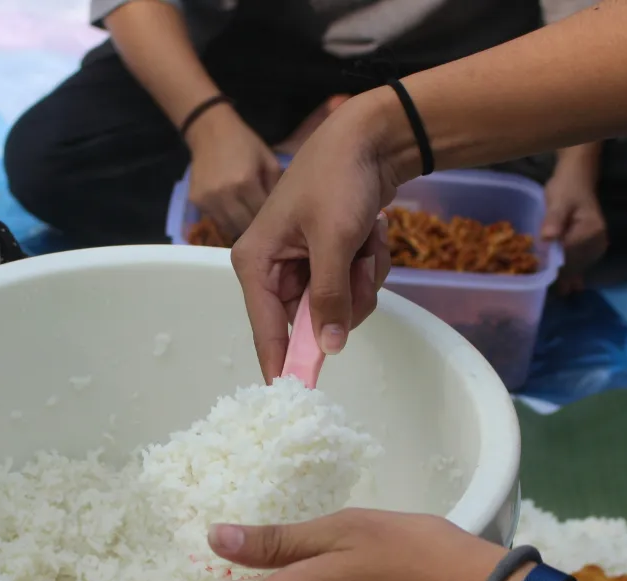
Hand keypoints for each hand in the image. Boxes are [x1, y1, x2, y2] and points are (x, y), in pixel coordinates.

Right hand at [186, 108, 282, 238]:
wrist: (210, 131)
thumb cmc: (244, 143)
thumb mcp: (268, 159)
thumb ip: (275, 186)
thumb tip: (281, 211)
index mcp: (245, 182)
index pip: (261, 214)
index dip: (270, 217)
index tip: (275, 217)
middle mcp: (225, 194)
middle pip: (245, 226)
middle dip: (255, 225)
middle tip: (262, 221)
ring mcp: (208, 200)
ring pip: (229, 228)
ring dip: (240, 225)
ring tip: (246, 215)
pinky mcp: (196, 202)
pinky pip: (216, 220)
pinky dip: (226, 218)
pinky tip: (231, 207)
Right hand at [231, 96, 394, 380]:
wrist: (371, 137)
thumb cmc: (339, 179)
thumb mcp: (333, 241)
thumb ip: (329, 298)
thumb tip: (327, 349)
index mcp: (255, 263)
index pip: (265, 331)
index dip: (284, 364)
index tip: (296, 397)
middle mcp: (272, 268)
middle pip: (309, 321)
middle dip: (345, 298)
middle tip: (360, 267)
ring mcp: (302, 264)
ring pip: (337, 306)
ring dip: (362, 278)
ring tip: (365, 240)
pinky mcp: (328, 258)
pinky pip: (352, 286)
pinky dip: (368, 264)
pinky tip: (370, 233)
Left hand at [542, 171, 607, 293]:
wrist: (577, 180)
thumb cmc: (566, 187)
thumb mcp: (558, 200)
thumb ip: (553, 219)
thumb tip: (548, 237)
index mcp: (591, 231)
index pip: (568, 254)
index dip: (552, 262)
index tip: (535, 270)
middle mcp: (598, 242)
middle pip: (574, 264)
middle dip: (558, 274)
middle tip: (540, 286)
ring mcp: (596, 247)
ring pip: (576, 267)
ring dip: (564, 277)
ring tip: (554, 290)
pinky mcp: (590, 249)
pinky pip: (580, 265)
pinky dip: (571, 275)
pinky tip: (567, 289)